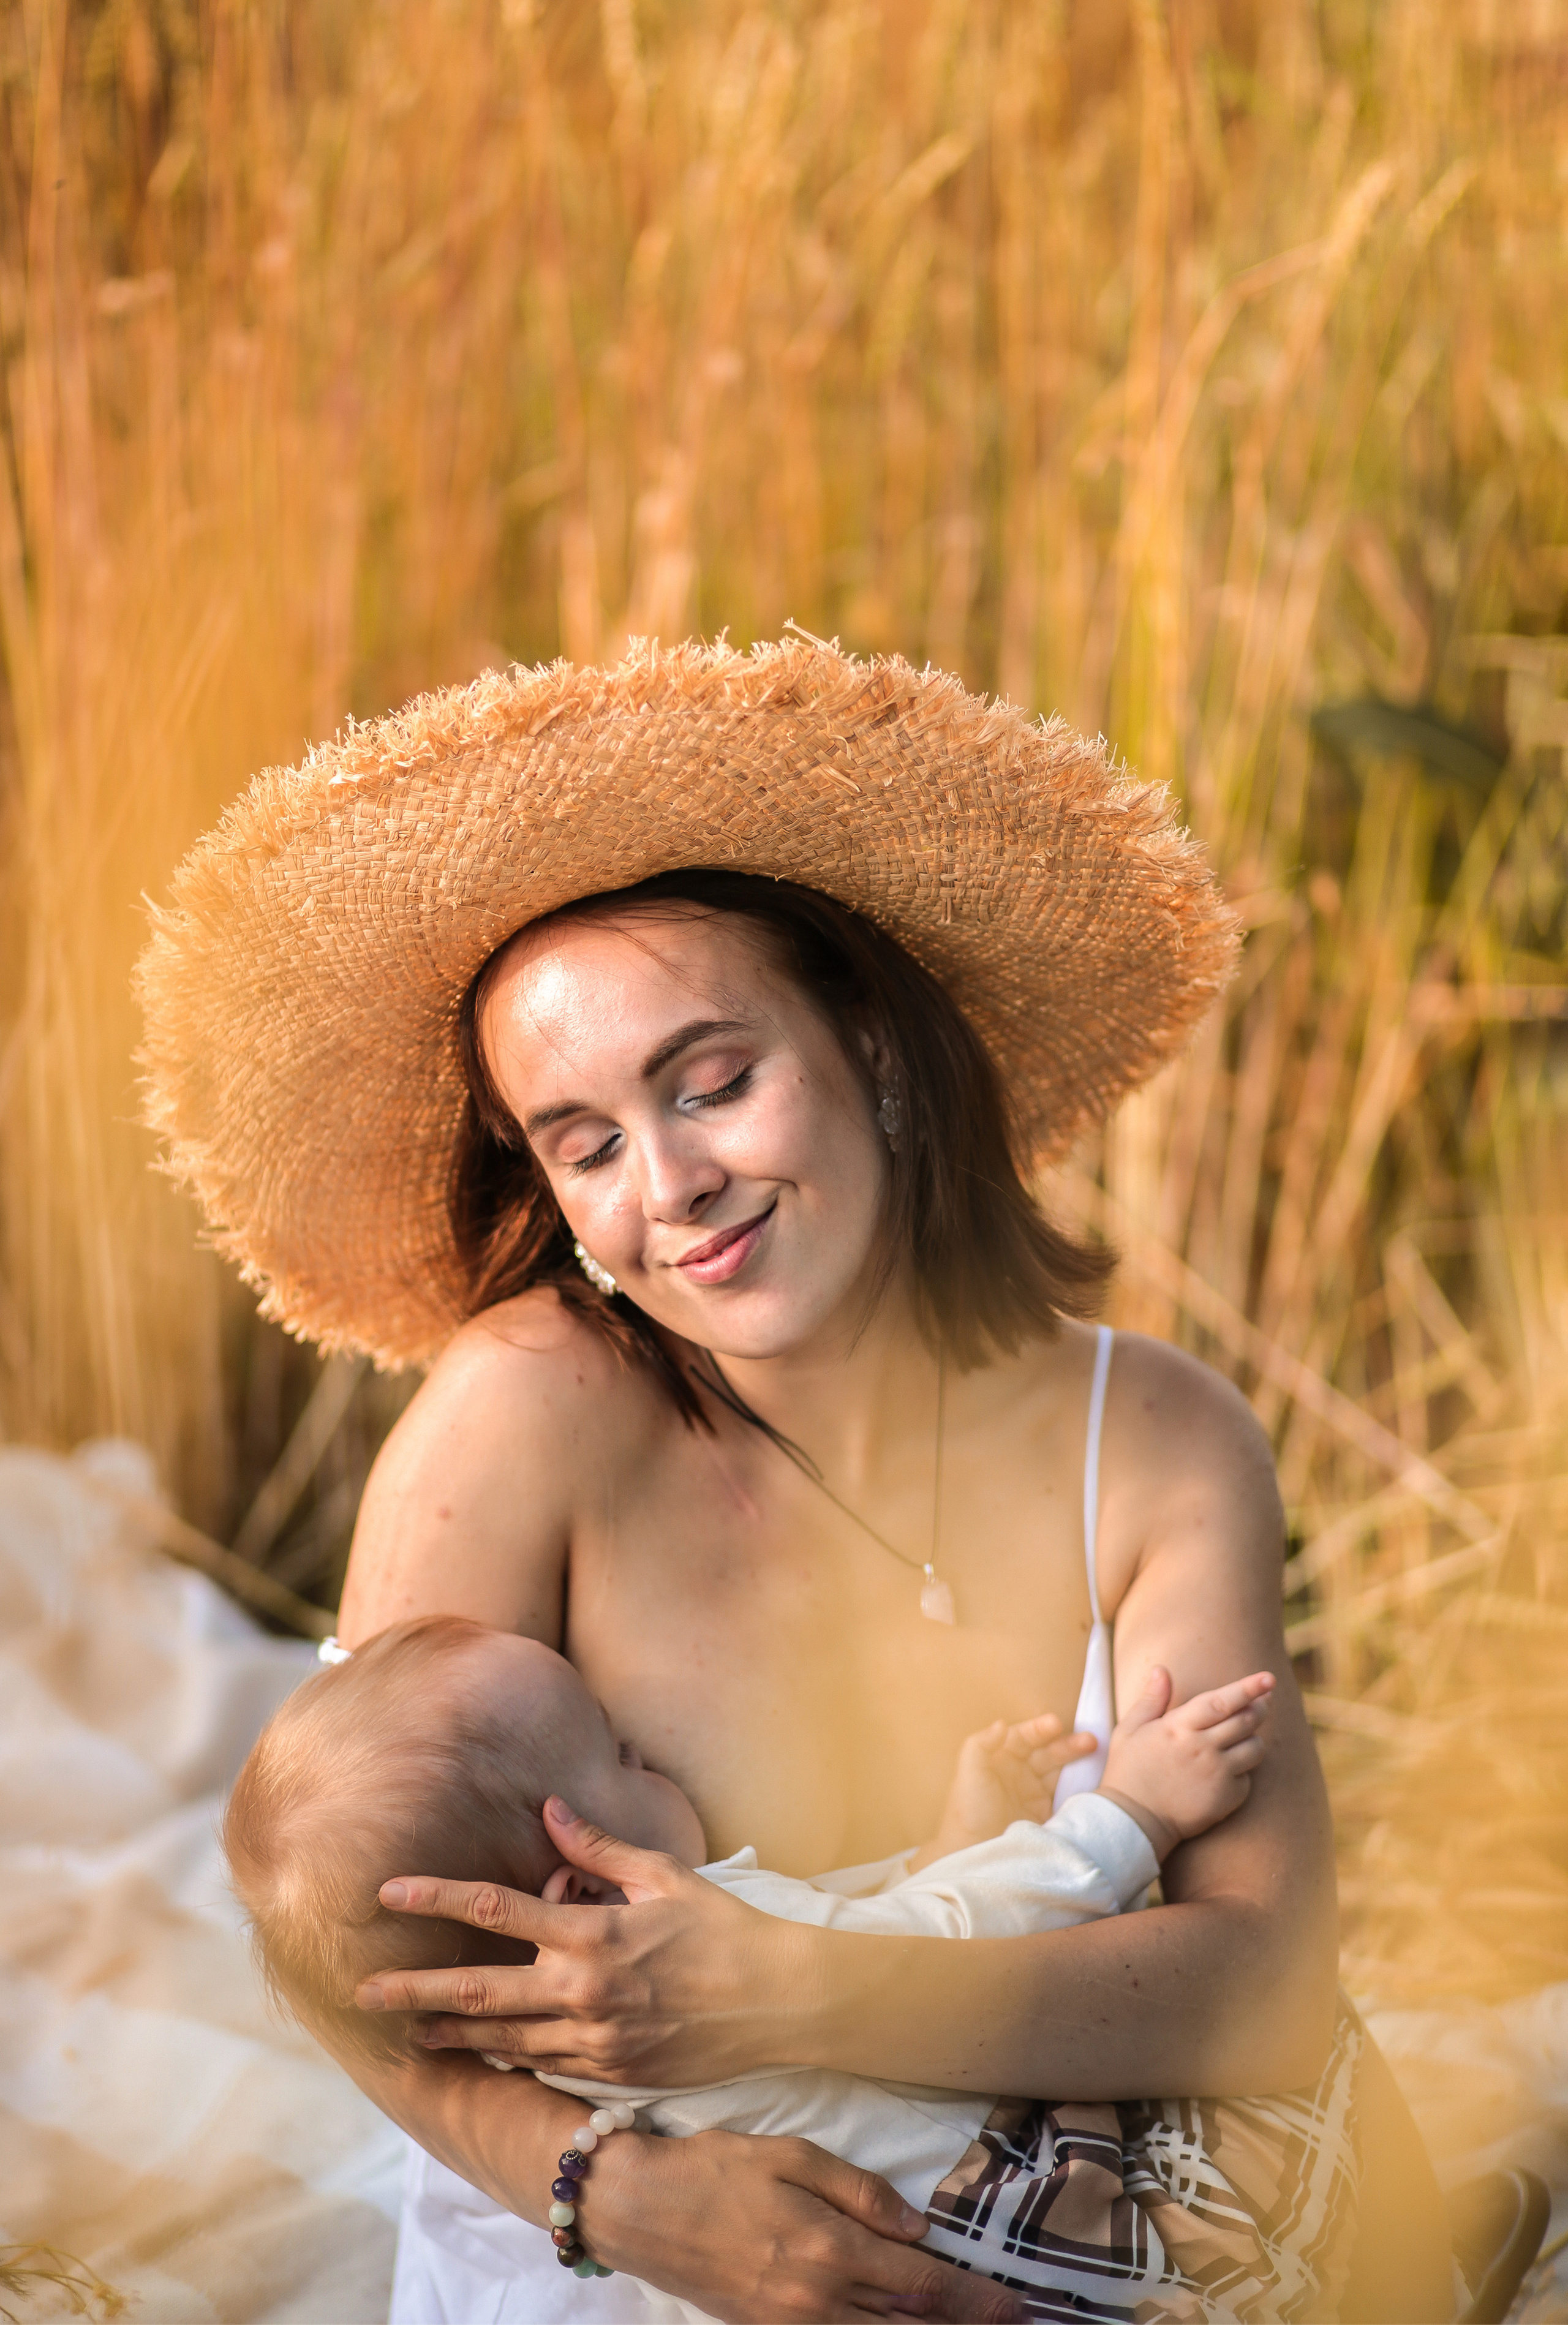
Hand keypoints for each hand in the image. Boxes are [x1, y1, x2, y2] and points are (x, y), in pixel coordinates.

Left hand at [356, 1797, 804, 2082]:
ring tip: (410, 2034)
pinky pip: (545, 2066)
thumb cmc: (724, 1928)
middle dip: (414, 1992)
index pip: (494, 1910)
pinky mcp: (611, 2074)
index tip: (387, 1893)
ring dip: (452, 2035)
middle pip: (478, 1991)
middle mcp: (582, 1991)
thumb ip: (597, 1847)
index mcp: (590, 1933)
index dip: (435, 1898)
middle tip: (363, 1995)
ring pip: (503, 2039)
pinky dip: (509, 2058)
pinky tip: (484, 2055)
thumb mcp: (663, 1875)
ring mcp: (594, 2040)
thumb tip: (548, 1808)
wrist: (780, 2001)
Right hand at [583, 2126, 1027, 2321]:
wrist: (639, 2209)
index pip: (922, 2284)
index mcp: (828, 2250)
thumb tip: (918, 2229)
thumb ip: (860, 2192)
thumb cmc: (716, 2168)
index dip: (975, 2299)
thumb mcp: (791, 2157)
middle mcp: (816, 2301)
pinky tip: (897, 2324)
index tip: (1019, 2307)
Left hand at [908, 1713, 1096, 1872]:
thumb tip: (1001, 1724)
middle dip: (1068, 1744)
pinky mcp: (1047, 1813)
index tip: (1055, 1724)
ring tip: (1096, 1752)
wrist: (975, 1853)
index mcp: (1001, 1757)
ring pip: (1060, 1770)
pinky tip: (1094, 1780)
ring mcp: (1035, 1792)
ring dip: (1078, 1761)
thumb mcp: (969, 1774)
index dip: (1040, 1729)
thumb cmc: (968, 1810)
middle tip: (1090, 1741)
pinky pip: (1067, 1794)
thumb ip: (980, 1745)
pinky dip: (1080, 1786)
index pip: (1025, 1737)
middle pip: (1048, 1751)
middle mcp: (1020, 1771)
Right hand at [1099, 1666, 1273, 1860]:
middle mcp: (1202, 1748)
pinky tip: (1228, 1770)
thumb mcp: (1129, 1729)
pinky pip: (1248, 1778)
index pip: (1222, 1701)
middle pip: (1245, 1721)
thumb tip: (1162, 1669)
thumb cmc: (1128, 1771)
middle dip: (1260, 1707)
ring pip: (1255, 1749)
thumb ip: (1151, 1699)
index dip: (1248, 1687)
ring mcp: (1217, 1774)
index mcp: (1179, 1727)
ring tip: (1243, 1736)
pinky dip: (1243, 1770)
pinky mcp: (1226, 1799)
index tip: (1268, 1678)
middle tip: (1264, 1699)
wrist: (1132, 1821)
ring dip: (1254, 1738)